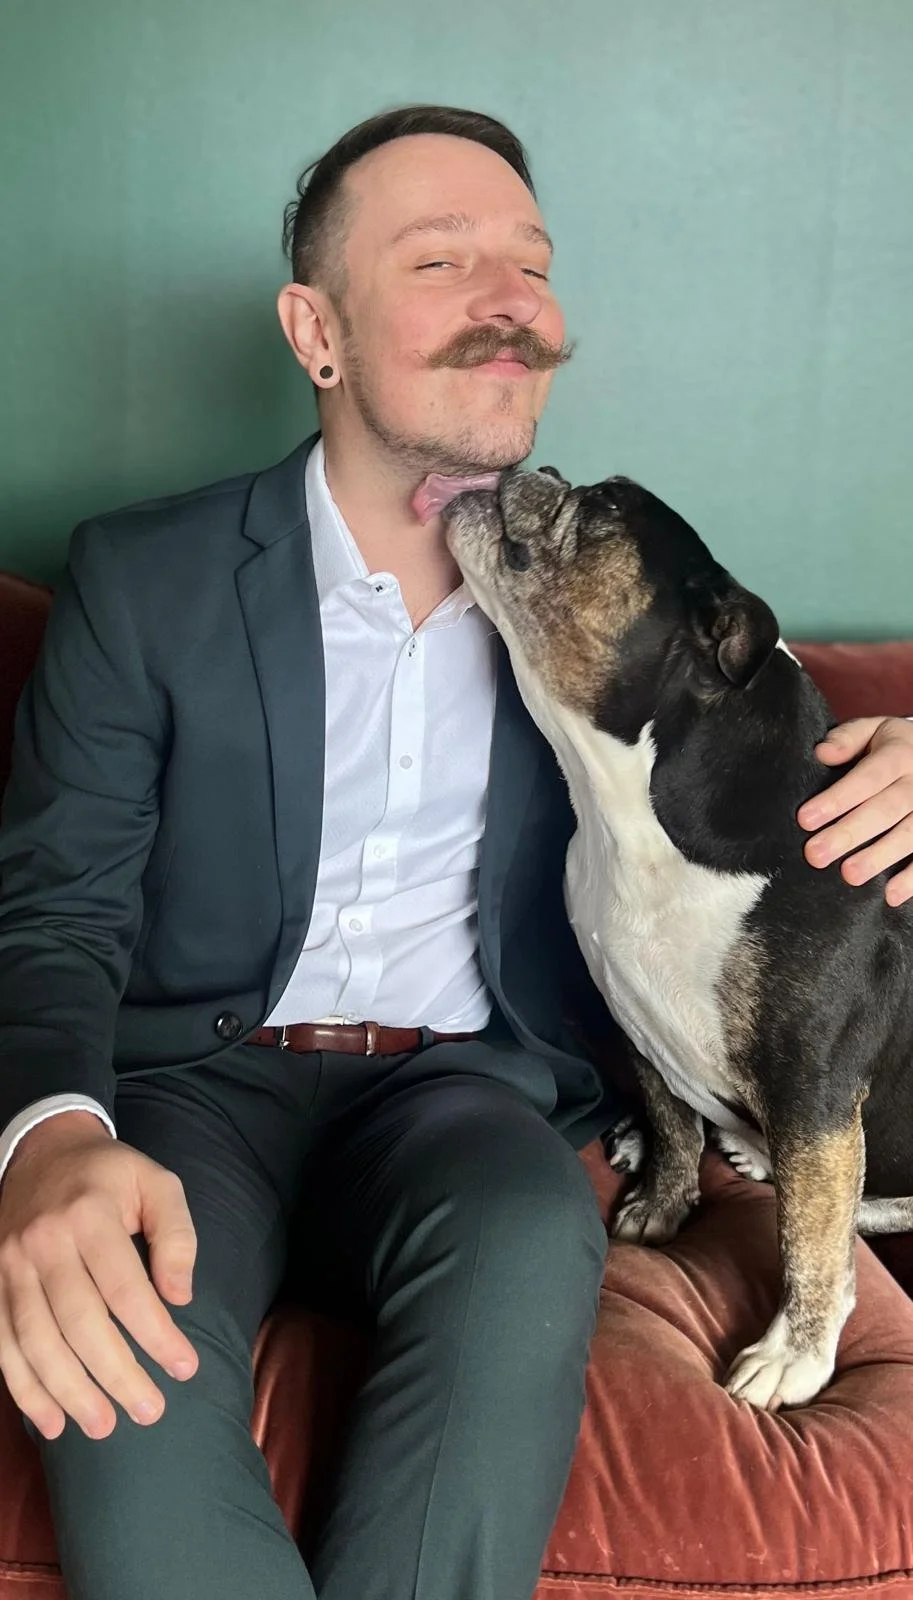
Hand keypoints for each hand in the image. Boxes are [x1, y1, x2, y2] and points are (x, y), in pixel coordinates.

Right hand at [0, 1114, 198, 1440]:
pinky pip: (3, 1344)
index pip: (125, 1289)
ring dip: (69, 1392)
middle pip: (79, 1323)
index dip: (155, 1335)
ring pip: (36, 1342)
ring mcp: (10, 1265)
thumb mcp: (158, 1183)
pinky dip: (24, 1389)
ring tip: (105, 1426)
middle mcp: (44, 1242)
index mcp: (90, 1215)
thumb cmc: (110, 1175)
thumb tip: (180, 1297)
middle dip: (116, 1375)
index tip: (185, 1368)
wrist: (42, 1150)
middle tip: (150, 1411)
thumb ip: (176, 1236)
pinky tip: (52, 1421)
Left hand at [797, 716, 912, 905]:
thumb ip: (847, 738)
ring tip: (850, 875)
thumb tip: (822, 753)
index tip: (806, 819)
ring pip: (909, 834)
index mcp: (898, 754)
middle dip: (850, 833)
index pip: (867, 778)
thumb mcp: (874, 730)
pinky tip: (891, 895)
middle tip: (817, 854)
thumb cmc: (893, 746)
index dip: (838, 799)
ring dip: (880, 857)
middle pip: (885, 809)